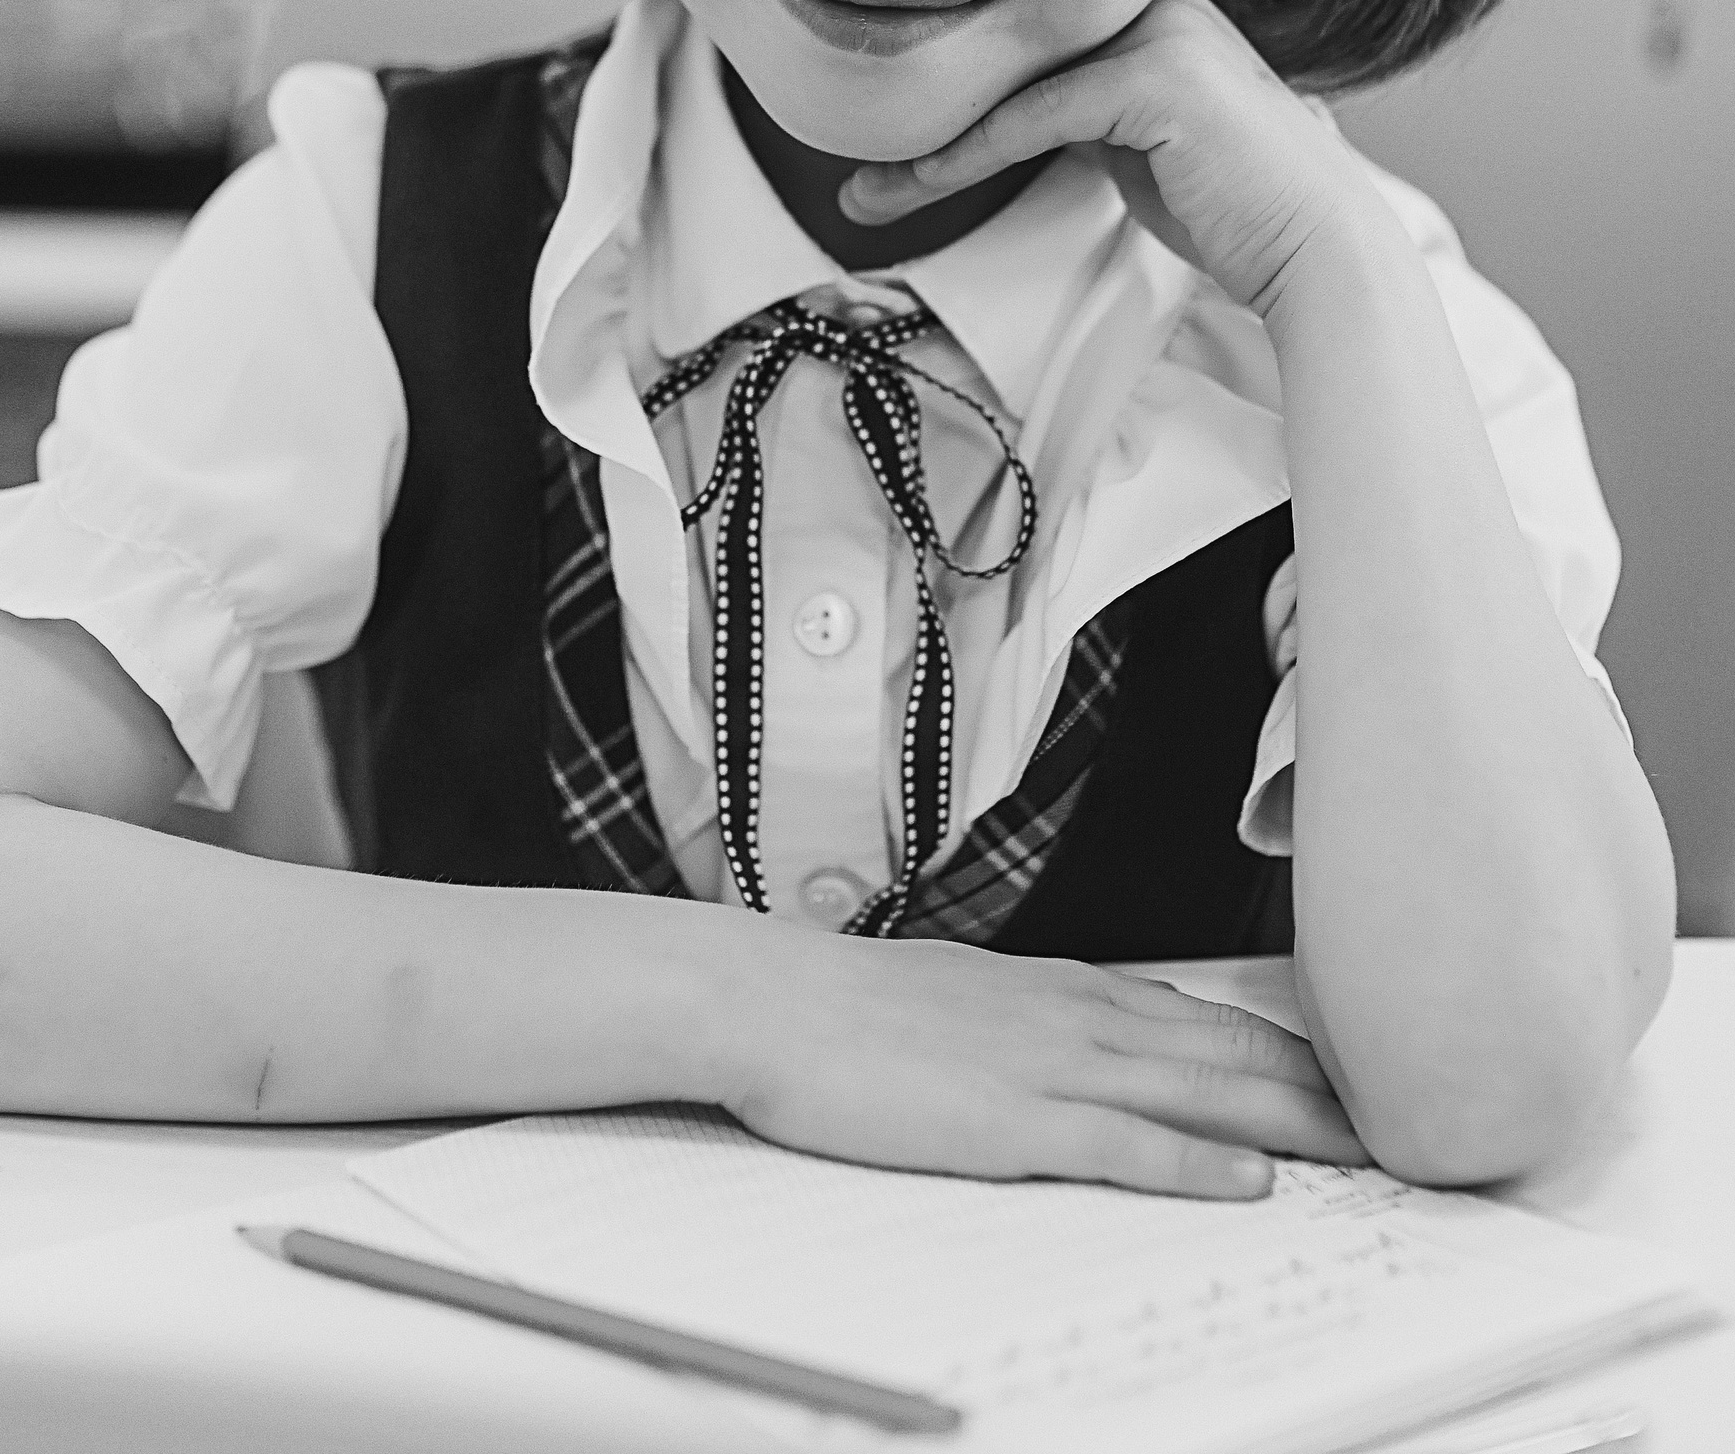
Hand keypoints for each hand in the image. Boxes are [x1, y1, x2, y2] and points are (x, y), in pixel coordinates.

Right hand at [724, 932, 1367, 1195]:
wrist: (774, 1001)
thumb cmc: (854, 1011)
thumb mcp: (965, 999)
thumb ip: (1036, 1019)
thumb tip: (1090, 1040)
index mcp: (1063, 989)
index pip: (1204, 1017)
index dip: (1284, 1050)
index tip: (1348, 1073)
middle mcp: (1075, 1018)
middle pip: (1227, 1052)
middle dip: (1318, 1085)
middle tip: (1400, 1114)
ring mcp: (1050, 1067)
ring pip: (1200, 1095)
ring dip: (1289, 1124)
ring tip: (1366, 1149)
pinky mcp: (1014, 1121)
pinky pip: (1127, 1146)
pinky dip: (1198, 1166)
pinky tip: (1250, 1186)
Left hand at [841, 0, 1379, 316]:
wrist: (1314, 247)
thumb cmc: (1230, 204)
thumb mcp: (1133, 140)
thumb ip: (1077, 107)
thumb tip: (998, 115)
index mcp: (1145, 1)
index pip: (1021, 32)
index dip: (948, 83)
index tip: (883, 142)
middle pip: (1005, 46)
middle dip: (922, 108)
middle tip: (857, 173)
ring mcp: (1158, 27)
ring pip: (1009, 80)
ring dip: (927, 143)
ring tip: (867, 194)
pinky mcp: (1156, 76)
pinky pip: (1035, 114)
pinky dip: (968, 155)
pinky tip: (919, 186)